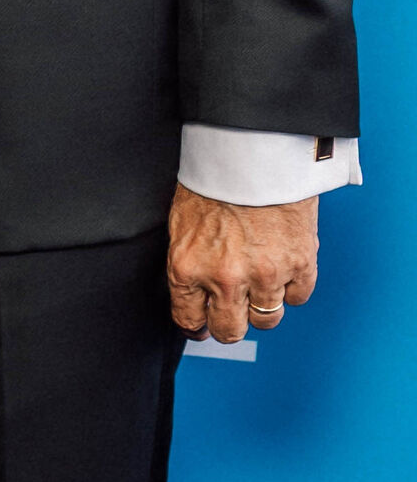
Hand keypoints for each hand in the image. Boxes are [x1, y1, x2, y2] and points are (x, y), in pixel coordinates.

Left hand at [168, 185, 318, 342]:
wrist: (254, 150)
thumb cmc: (215, 179)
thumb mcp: (182, 225)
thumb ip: (188, 265)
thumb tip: (195, 299)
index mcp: (187, 268)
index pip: (189, 320)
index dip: (197, 325)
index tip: (203, 325)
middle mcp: (225, 278)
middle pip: (230, 330)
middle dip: (230, 324)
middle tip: (234, 311)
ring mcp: (265, 274)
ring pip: (267, 320)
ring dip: (263, 306)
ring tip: (261, 284)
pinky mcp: (300, 263)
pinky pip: (298, 297)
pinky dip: (292, 288)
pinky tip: (284, 270)